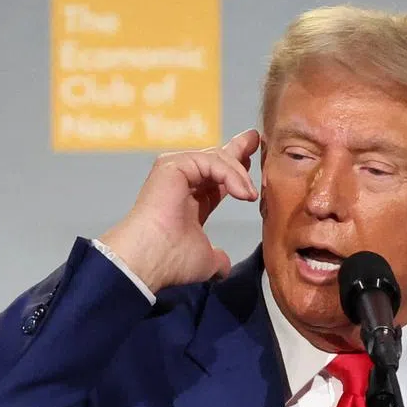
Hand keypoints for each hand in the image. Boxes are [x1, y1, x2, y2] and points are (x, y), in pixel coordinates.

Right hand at [99, 129, 260, 291]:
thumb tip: (222, 266)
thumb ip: (217, 259)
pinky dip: (230, 175)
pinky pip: (211, 162)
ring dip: (239, 175)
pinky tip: (242, 193)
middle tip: (255, 141)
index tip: (253, 160)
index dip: (237, 170)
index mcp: (191, 199)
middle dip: (239, 151)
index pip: (218, 178)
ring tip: (250, 195)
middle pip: (216, 158)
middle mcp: (182, 181)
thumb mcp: (206, 259)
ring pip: (217, 159)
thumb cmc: (171, 260)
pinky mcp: (172, 165)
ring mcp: (175, 170)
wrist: (151, 259)